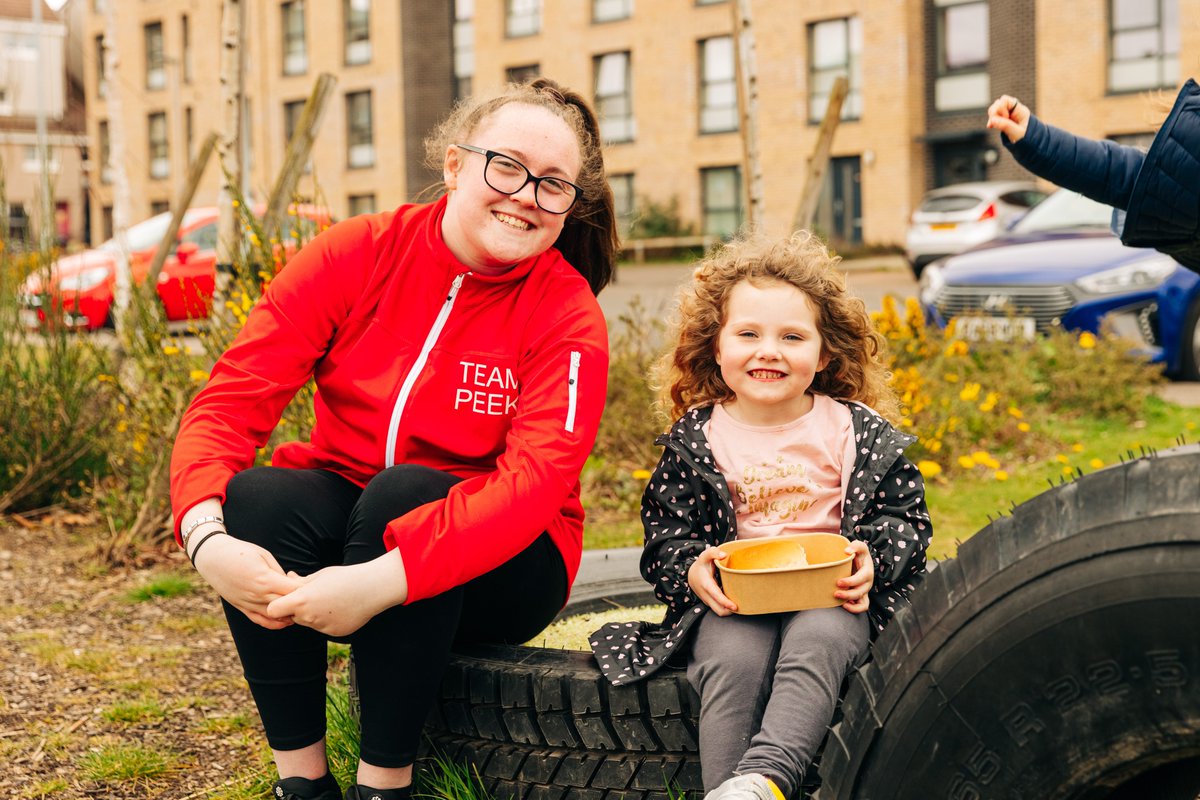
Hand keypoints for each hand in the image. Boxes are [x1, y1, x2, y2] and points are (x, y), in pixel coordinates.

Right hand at [191, 534, 303, 629]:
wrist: (212, 557)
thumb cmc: (240, 551)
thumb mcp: (264, 555)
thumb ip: (278, 572)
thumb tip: (291, 585)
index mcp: (265, 579)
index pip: (292, 591)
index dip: (305, 590)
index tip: (315, 587)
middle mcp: (256, 595)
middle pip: (286, 605)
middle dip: (300, 603)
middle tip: (312, 600)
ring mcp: (248, 603)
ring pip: (274, 617)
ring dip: (289, 615)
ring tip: (301, 610)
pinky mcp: (241, 608)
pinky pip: (260, 621)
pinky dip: (274, 624)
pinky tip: (285, 620)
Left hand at [266, 554, 405, 636]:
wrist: (372, 589)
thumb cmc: (345, 577)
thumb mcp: (320, 575)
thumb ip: (300, 582)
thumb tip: (287, 578)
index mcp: (302, 600)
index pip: (274, 610)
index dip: (278, 605)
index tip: (286, 599)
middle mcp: (309, 616)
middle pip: (293, 616)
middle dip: (298, 609)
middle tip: (316, 596)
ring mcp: (321, 627)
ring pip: (308, 622)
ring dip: (313, 615)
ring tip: (331, 601)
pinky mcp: (333, 633)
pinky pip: (323, 628)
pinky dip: (327, 620)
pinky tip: (341, 609)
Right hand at [687, 545, 737, 615]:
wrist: (691, 574)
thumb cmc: (700, 565)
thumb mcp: (705, 556)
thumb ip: (713, 552)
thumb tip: (724, 555)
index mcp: (707, 585)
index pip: (716, 596)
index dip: (725, 603)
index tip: (735, 606)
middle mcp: (707, 595)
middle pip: (719, 610)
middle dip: (730, 611)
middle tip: (742, 606)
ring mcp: (708, 601)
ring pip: (719, 611)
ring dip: (729, 610)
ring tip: (740, 604)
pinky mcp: (710, 603)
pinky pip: (718, 609)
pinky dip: (726, 608)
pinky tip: (733, 601)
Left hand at [835, 540, 873, 613]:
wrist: (860, 561)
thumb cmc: (859, 554)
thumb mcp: (860, 547)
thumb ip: (855, 546)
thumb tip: (847, 551)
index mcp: (867, 572)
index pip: (861, 579)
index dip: (850, 582)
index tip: (839, 582)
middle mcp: (867, 583)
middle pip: (860, 593)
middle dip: (848, 594)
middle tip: (835, 593)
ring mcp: (864, 591)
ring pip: (863, 604)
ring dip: (851, 606)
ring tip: (839, 603)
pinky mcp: (861, 596)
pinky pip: (861, 607)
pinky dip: (853, 609)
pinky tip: (843, 605)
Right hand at [986, 95, 1029, 142]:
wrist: (1031, 144)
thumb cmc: (1027, 139)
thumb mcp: (1017, 133)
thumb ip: (1006, 126)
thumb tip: (992, 120)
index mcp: (1019, 110)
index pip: (1005, 100)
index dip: (1000, 108)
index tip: (1004, 118)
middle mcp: (1013, 110)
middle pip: (998, 103)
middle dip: (994, 112)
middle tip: (996, 123)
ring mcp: (1008, 115)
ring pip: (995, 110)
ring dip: (992, 117)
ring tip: (993, 126)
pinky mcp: (1004, 120)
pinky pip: (995, 117)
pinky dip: (992, 121)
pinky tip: (990, 126)